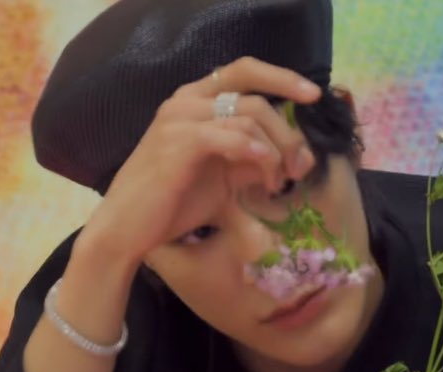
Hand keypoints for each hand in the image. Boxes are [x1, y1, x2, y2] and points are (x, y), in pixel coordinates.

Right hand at [76, 56, 320, 261]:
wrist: (129, 229)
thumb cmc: (173, 203)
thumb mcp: (224, 178)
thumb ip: (253, 160)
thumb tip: (295, 156)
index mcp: (196, 100)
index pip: (244, 71)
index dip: (283, 77)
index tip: (314, 97)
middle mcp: (186, 100)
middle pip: (255, 96)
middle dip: (287, 131)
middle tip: (301, 166)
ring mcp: (180, 118)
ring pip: (248, 115)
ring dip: (275, 150)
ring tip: (278, 182)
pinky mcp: (177, 141)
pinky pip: (230, 135)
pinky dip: (255, 152)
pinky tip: (265, 174)